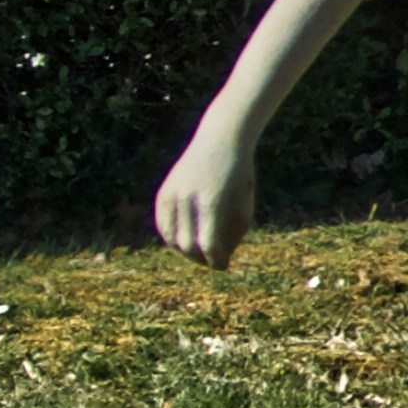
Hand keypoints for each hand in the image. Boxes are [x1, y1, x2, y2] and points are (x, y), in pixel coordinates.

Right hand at [155, 123, 255, 269]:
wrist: (219, 140)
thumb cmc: (239, 174)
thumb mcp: (244, 200)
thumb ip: (235, 230)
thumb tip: (221, 257)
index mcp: (212, 201)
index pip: (208, 244)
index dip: (216, 260)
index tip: (223, 266)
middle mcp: (187, 198)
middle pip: (187, 245)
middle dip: (201, 259)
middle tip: (213, 262)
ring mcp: (171, 195)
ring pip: (171, 238)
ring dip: (185, 250)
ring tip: (201, 252)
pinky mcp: (162, 194)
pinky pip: (163, 225)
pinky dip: (172, 237)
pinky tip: (185, 240)